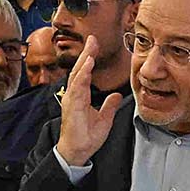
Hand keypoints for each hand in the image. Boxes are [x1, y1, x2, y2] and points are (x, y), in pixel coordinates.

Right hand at [56, 41, 124, 168]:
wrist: (77, 151)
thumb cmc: (86, 137)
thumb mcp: (104, 119)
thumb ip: (109, 106)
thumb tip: (117, 96)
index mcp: (81, 96)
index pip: (84, 73)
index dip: (89, 58)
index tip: (94, 45)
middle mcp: (74, 95)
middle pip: (80, 69)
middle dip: (86, 53)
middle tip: (92, 39)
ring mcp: (72, 99)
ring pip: (77, 75)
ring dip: (84, 60)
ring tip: (91, 48)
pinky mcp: (72, 105)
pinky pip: (77, 86)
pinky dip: (83, 74)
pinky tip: (87, 64)